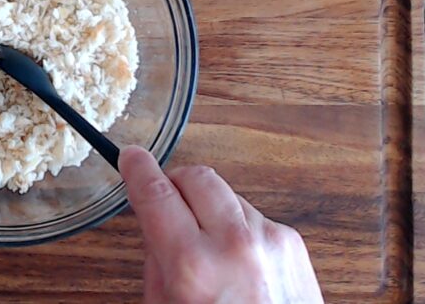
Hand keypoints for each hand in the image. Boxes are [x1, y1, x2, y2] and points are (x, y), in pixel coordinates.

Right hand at [119, 146, 322, 303]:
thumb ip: (157, 262)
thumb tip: (157, 224)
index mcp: (193, 267)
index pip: (156, 194)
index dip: (138, 169)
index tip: (131, 157)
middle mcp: (234, 246)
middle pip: (197, 177)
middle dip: (175, 183)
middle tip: (165, 201)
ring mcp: (270, 240)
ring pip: (227, 196)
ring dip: (209, 211)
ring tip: (208, 252)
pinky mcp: (292, 243)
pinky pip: (254, 218)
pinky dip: (238, 230)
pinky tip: (237, 264)